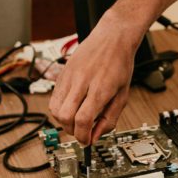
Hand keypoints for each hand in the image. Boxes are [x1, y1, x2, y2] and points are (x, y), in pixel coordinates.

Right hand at [48, 11, 137, 143]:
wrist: (112, 37)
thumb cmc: (120, 63)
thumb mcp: (123, 94)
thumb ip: (110, 118)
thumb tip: (96, 136)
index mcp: (100, 88)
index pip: (83, 120)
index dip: (83, 136)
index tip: (87, 140)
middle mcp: (82, 82)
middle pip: (65, 117)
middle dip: (72, 131)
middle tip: (82, 131)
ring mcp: (70, 77)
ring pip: (55, 110)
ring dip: (64, 121)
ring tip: (76, 119)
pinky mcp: (62, 73)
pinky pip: (53, 98)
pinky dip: (59, 109)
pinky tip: (71, 108)